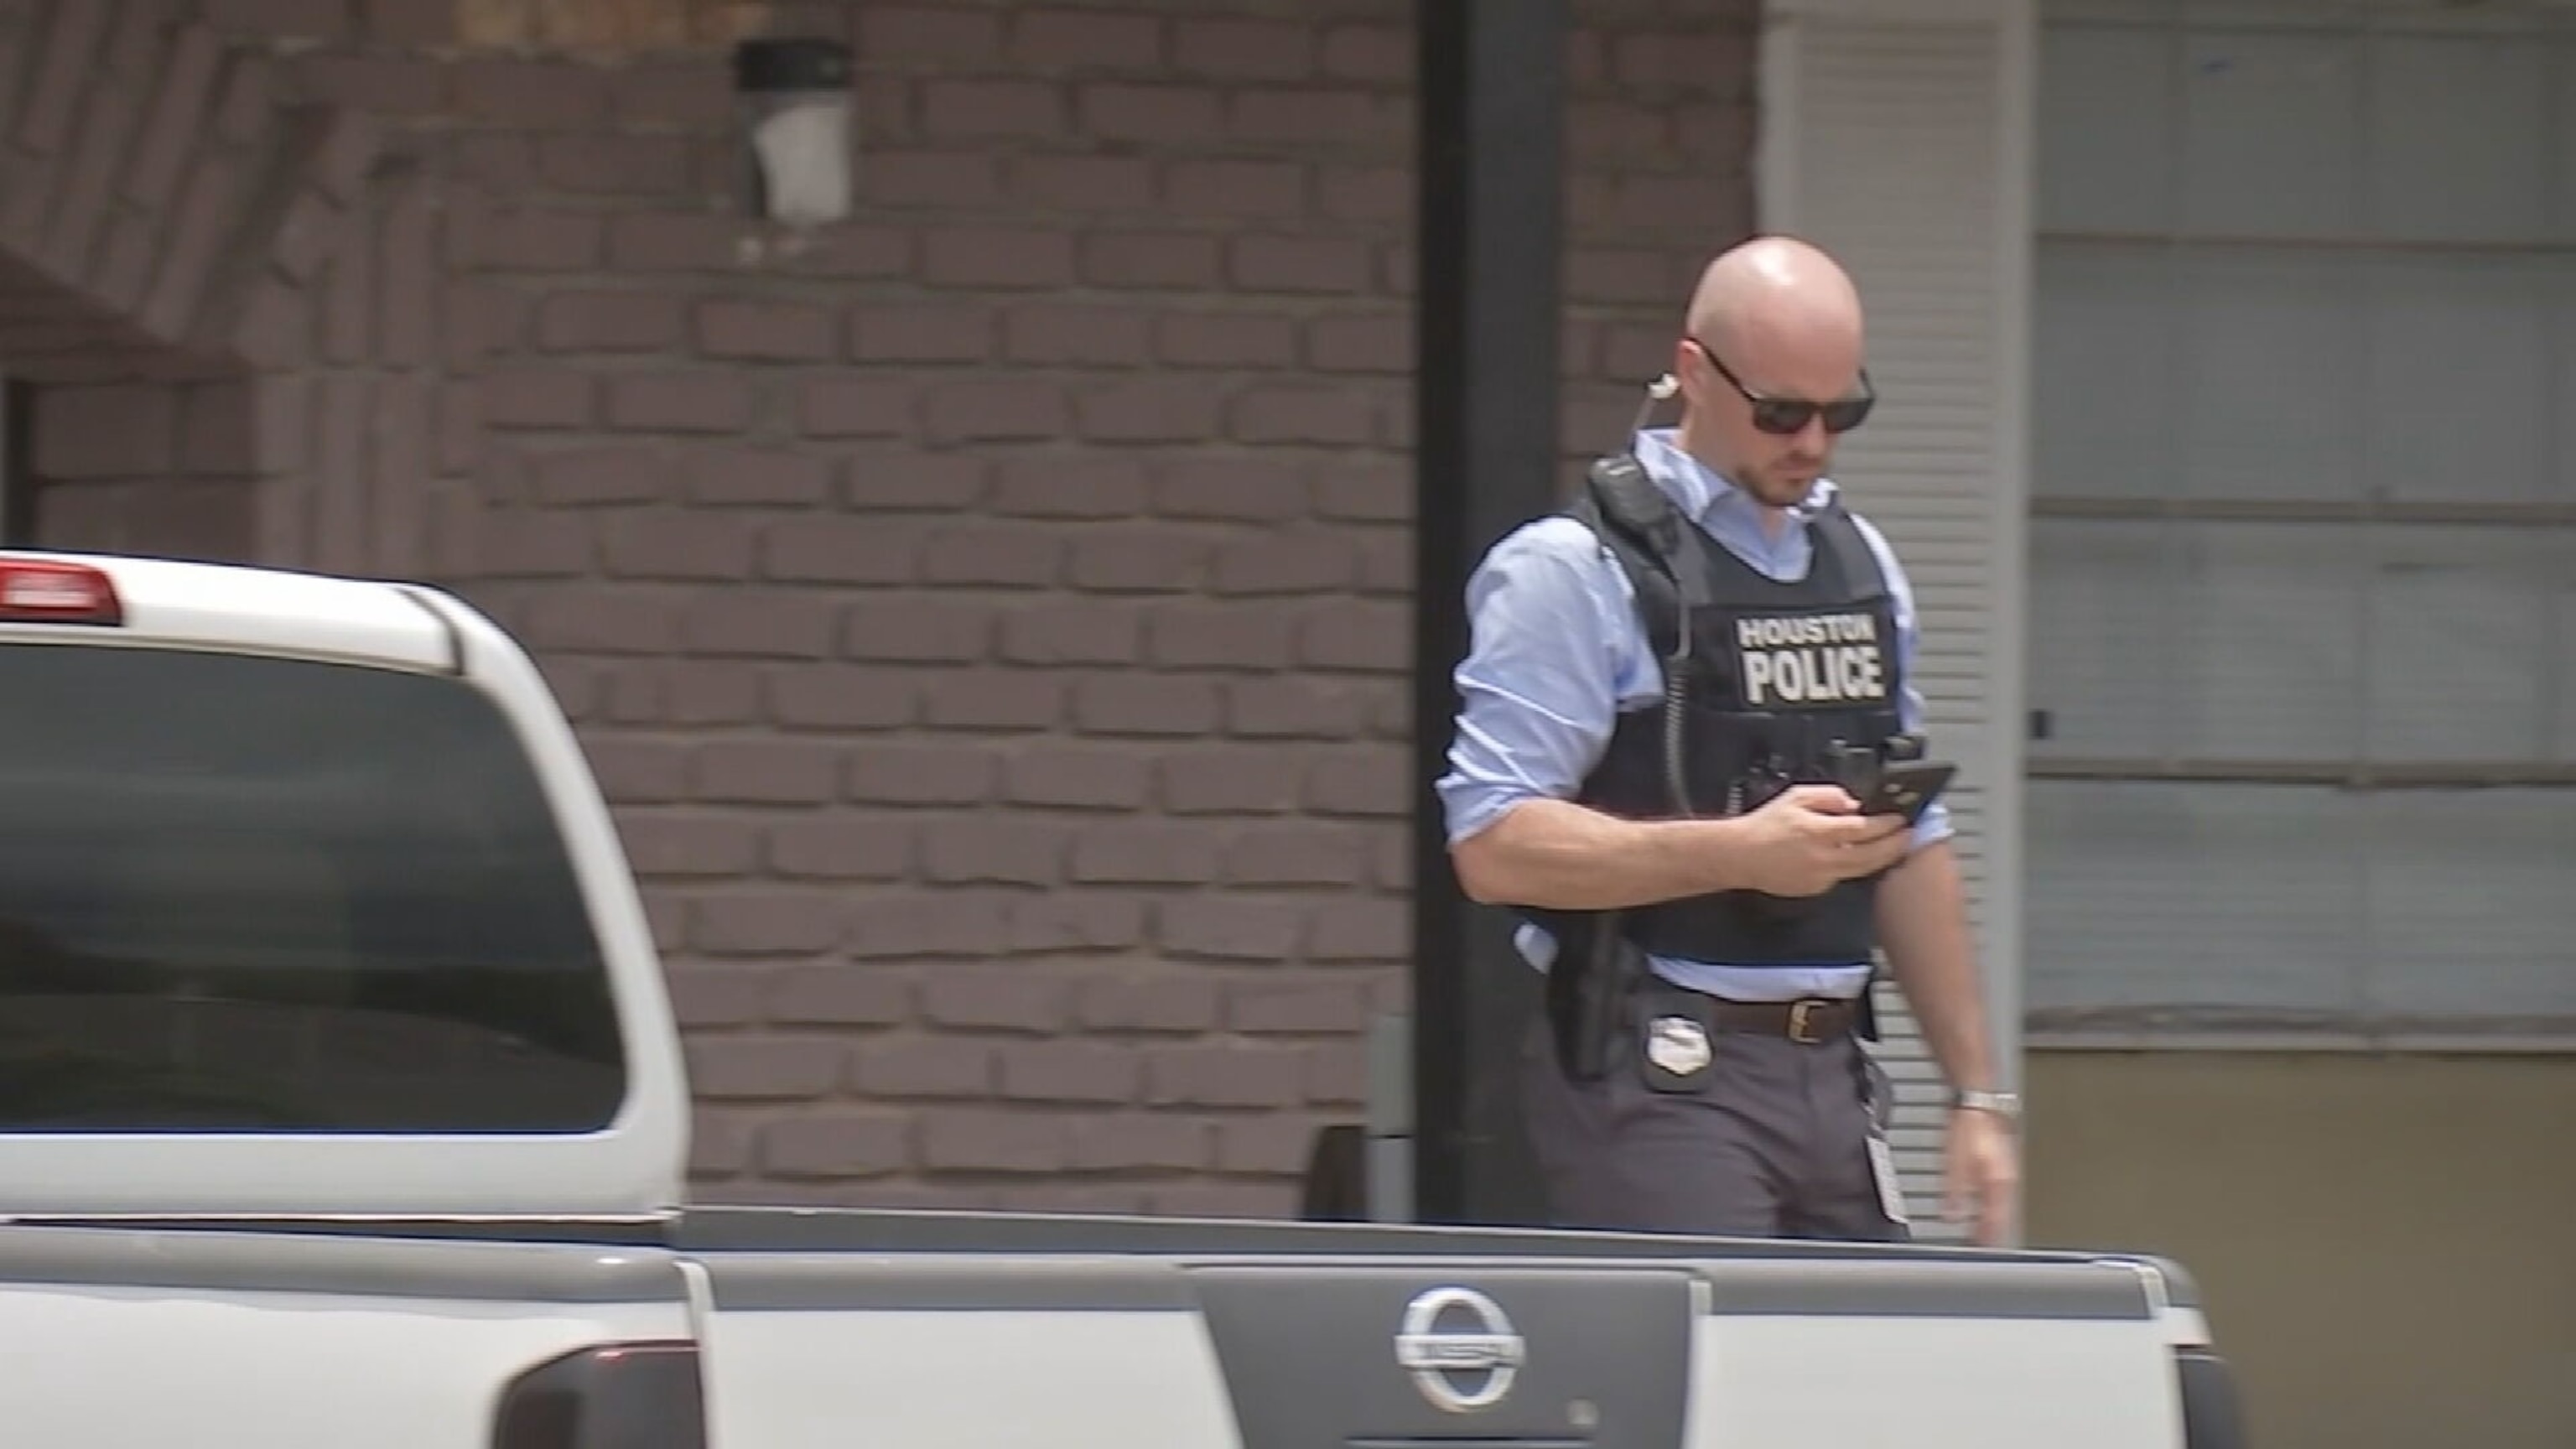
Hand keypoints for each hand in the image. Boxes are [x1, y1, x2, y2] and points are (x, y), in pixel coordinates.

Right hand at [1731, 784, 1912, 897]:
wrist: (1740, 856)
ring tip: (1894, 848)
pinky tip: (1860, 857)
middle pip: (1871, 854)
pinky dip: (1854, 867)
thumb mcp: (1796, 797)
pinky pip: (1842, 877)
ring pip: (1862, 870)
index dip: (1886, 824)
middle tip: (1909, 835)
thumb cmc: (1765, 824)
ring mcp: (1821, 877)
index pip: (1864, 828)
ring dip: (1882, 859)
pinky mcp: (1816, 889)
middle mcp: (1824, 858)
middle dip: (1894, 844)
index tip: (1900, 818)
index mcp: (1819, 832)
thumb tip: (1852, 804)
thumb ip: (1828, 796)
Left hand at [1943, 1106, 2019, 1245]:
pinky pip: (1995, 1193)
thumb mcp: (1956, 1164)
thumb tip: (1952, 1217)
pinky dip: (1987, 1205)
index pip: (1998, 1221)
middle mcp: (2006, 1180)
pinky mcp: (1997, 1164)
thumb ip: (1955, 1193)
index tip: (1977, 1250)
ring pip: (1999, 1205)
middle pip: (2001, 1216)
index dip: (1987, 1239)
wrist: (1974, 1102)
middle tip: (1977, 1247)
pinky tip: (1977, 1207)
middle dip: (1990, 1233)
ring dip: (1989, 1220)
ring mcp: (2003, 1171)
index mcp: (2000, 1183)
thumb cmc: (1969, 1128)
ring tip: (1977, 1234)